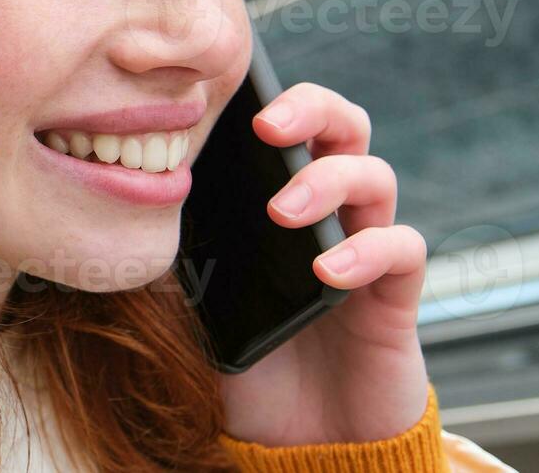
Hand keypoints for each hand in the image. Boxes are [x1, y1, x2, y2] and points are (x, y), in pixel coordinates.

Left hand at [214, 83, 431, 446]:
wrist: (293, 442)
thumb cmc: (245, 362)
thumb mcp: (194, 300)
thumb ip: (179, 248)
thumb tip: (136, 200)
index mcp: (278, 200)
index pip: (287, 126)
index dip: (269, 99)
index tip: (226, 99)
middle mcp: (329, 213)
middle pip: (345, 127)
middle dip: (312, 110)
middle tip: (268, 126)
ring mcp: (365, 249)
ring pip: (377, 176)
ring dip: (329, 181)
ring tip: (283, 213)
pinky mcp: (394, 296)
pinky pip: (402, 249)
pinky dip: (367, 250)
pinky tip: (329, 271)